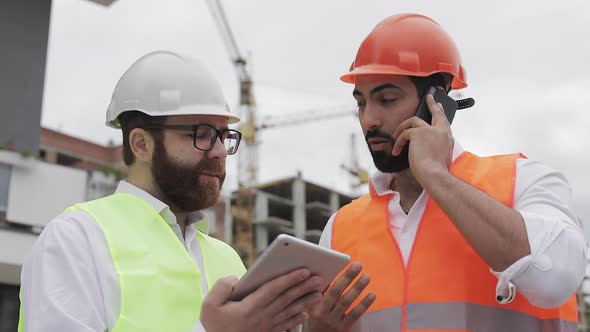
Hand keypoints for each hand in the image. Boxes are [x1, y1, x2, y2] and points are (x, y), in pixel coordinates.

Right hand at [201, 269, 323, 331]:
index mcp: (250, 307)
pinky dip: (297, 320)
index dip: (290, 279)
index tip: (304, 270)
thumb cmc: (212, 324)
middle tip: (321, 278)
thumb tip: (236, 278)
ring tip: (320, 294)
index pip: (274, 289)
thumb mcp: (209, 304)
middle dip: (304, 287)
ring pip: (290, 312)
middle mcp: (262, 317)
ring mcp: (266, 328)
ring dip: (305, 302)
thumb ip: (222, 287)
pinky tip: (305, 313)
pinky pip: (285, 326)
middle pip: (287, 299)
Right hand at [304, 263, 375, 331]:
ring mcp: (334, 321)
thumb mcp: (310, 307)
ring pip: (347, 302)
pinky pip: (355, 314)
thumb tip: (328, 274)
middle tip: (358, 265)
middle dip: (347, 277)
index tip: (342, 263)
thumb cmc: (313, 321)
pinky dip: (364, 304)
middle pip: (336, 292)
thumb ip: (317, 293)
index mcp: (314, 305)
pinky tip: (372, 295)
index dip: (334, 276)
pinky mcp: (344, 328)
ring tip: (366, 277)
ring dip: (357, 288)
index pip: (324, 288)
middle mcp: (323, 313)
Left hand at [392, 92, 453, 183]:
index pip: (444, 122)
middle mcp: (441, 131)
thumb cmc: (436, 172)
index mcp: (448, 138)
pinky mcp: (418, 133)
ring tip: (395, 136)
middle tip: (429, 97)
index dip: (440, 112)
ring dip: (403, 128)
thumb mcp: (441, 157)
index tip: (438, 105)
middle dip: (432, 104)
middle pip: (436, 113)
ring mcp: (430, 130)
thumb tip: (424, 145)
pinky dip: (399, 142)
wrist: (434, 174)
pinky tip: (396, 151)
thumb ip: (436, 147)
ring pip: (414, 121)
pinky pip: (405, 133)